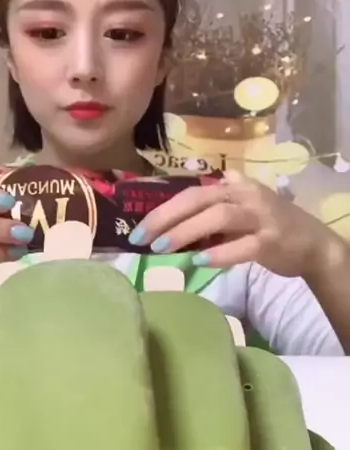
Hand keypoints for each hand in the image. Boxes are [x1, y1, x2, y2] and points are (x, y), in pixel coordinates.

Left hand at [128, 170, 330, 278]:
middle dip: (166, 218)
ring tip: (163, 248)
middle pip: (199, 200)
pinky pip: (243, 245)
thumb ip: (209, 211)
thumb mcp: (238, 210)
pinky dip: (220, 253)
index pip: (189, 193)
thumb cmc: (268, 226)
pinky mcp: (271, 241)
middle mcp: (245, 195)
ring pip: (219, 217)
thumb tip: (171, 218)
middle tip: (142, 239)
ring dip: (187, 231)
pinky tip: (199, 262)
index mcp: (232, 187)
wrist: (312, 244)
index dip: (161, 209)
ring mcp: (259, 217)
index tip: (136, 228)